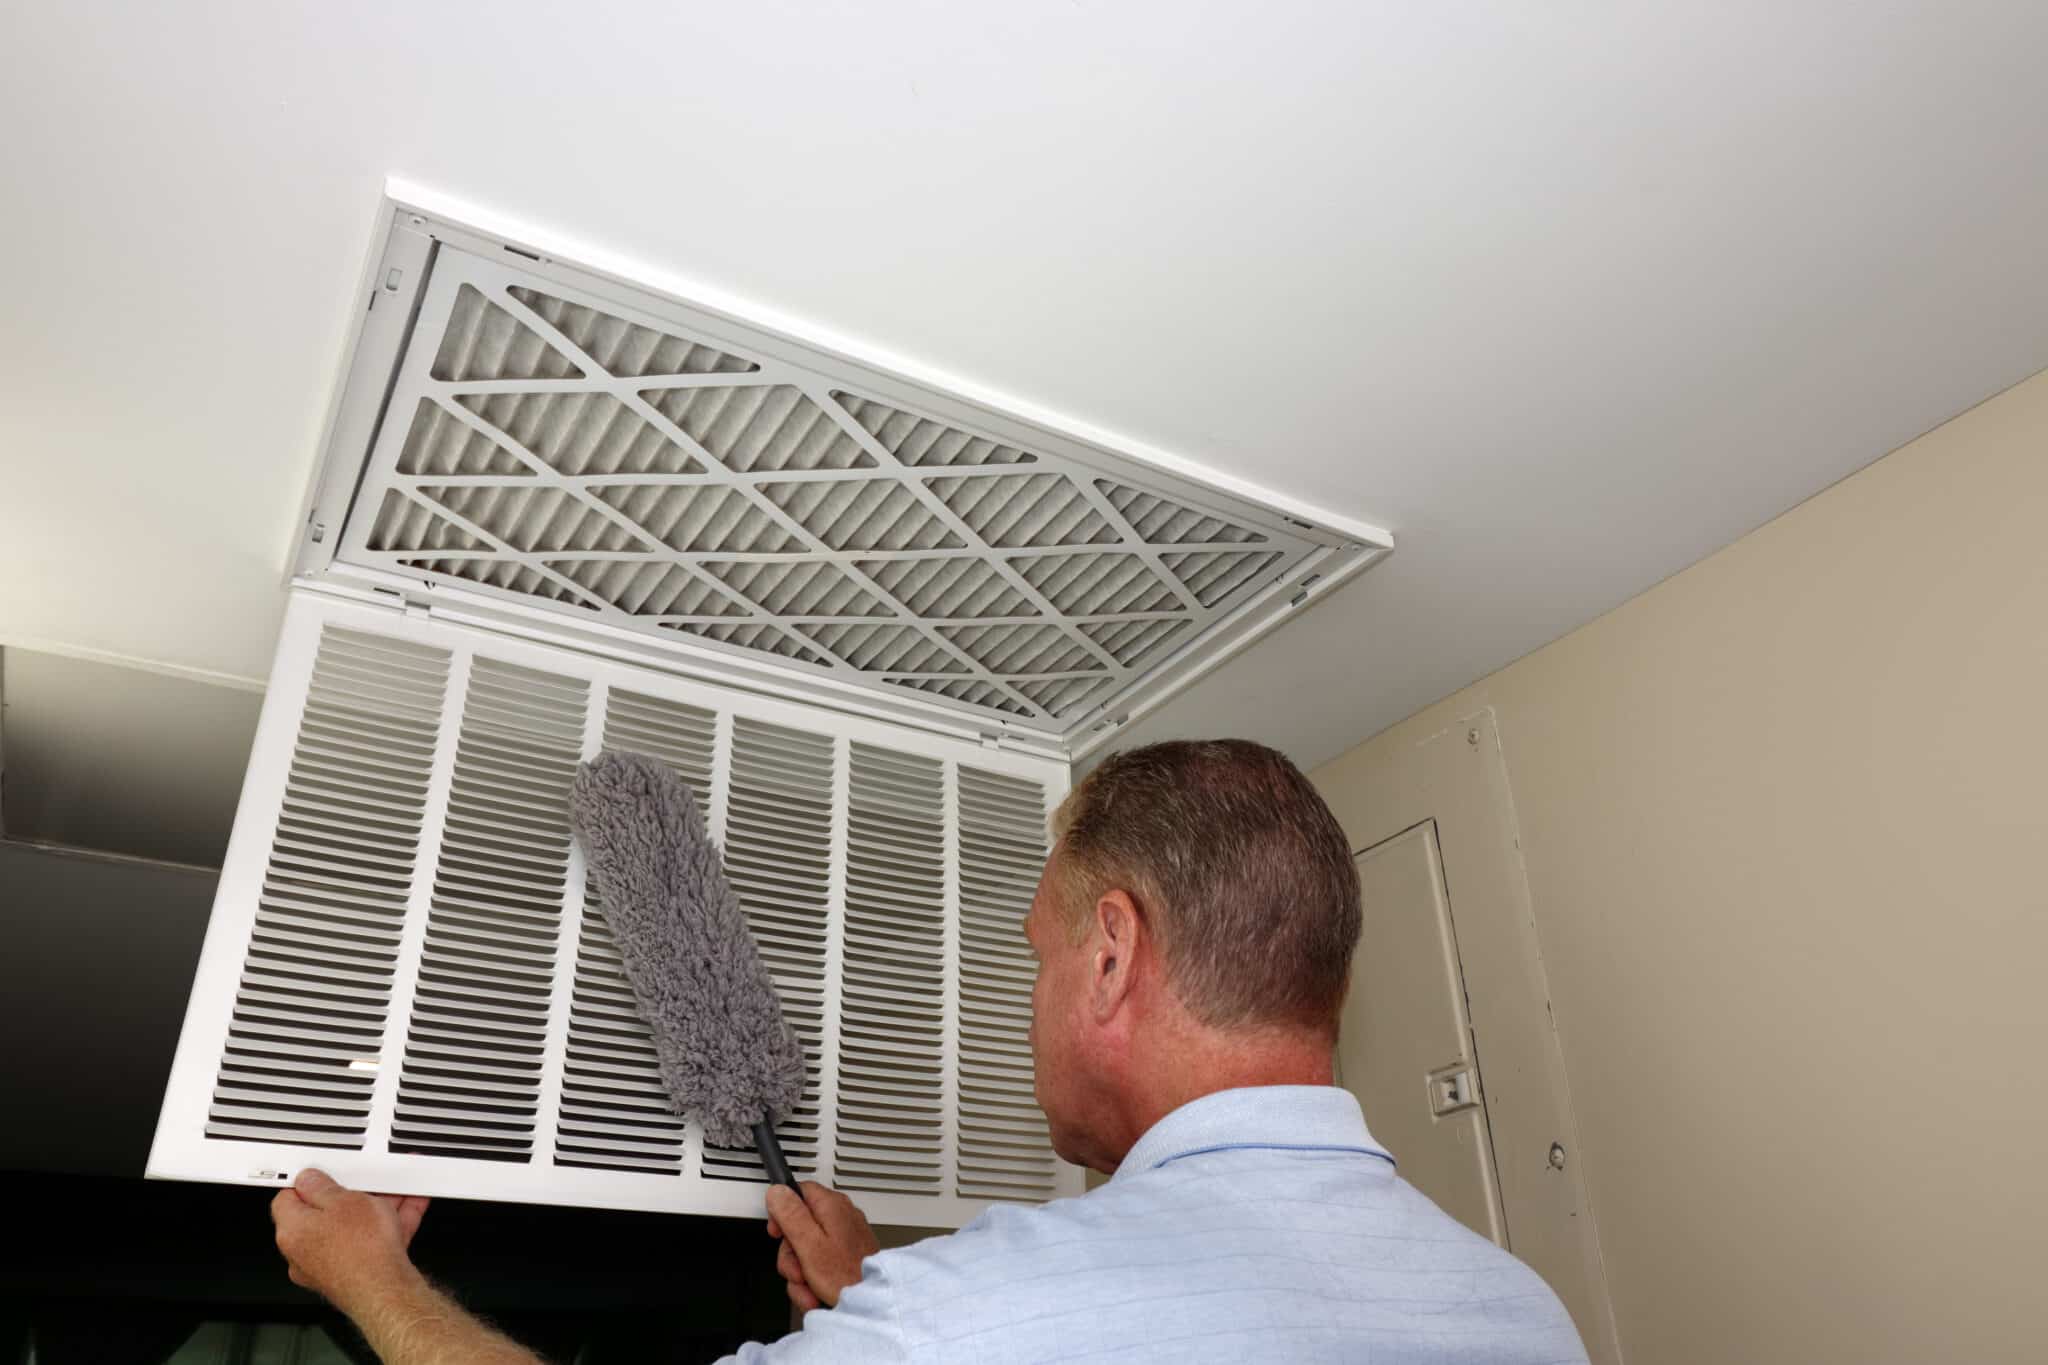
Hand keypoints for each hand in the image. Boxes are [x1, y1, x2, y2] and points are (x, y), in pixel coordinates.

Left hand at [271, 1169, 429, 1316]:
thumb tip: (310, 1180)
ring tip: (397, 1193)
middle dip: (350, 1196)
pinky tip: (408, 1210)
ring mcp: (327, 1266)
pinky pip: (368, 1242)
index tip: (322, 1173)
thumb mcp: (344, 1200)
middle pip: (322, 1214)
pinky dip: (386, 1226)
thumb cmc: (361, 1251)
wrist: (385, 1290)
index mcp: (291, 1231)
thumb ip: (322, 1186)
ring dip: (374, 1209)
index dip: (306, 1182)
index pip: (287, 1198)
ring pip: (350, 1228)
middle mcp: (303, 1253)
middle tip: (368, 1184)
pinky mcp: (351, 1274)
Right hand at [765, 1181, 878, 1310]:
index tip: (777, 1232)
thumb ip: (791, 1214)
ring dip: (801, 1273)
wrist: (872, 1303)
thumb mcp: (809, 1243)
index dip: (782, 1212)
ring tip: (810, 1286)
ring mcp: (845, 1237)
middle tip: (798, 1269)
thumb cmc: (846, 1275)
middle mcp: (841, 1216)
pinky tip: (817, 1292)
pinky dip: (814, 1280)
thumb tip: (777, 1191)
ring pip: (806, 1250)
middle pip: (799, 1227)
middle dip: (791, 1255)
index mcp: (831, 1206)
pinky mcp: (847, 1256)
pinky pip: (819, 1264)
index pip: (797, 1192)